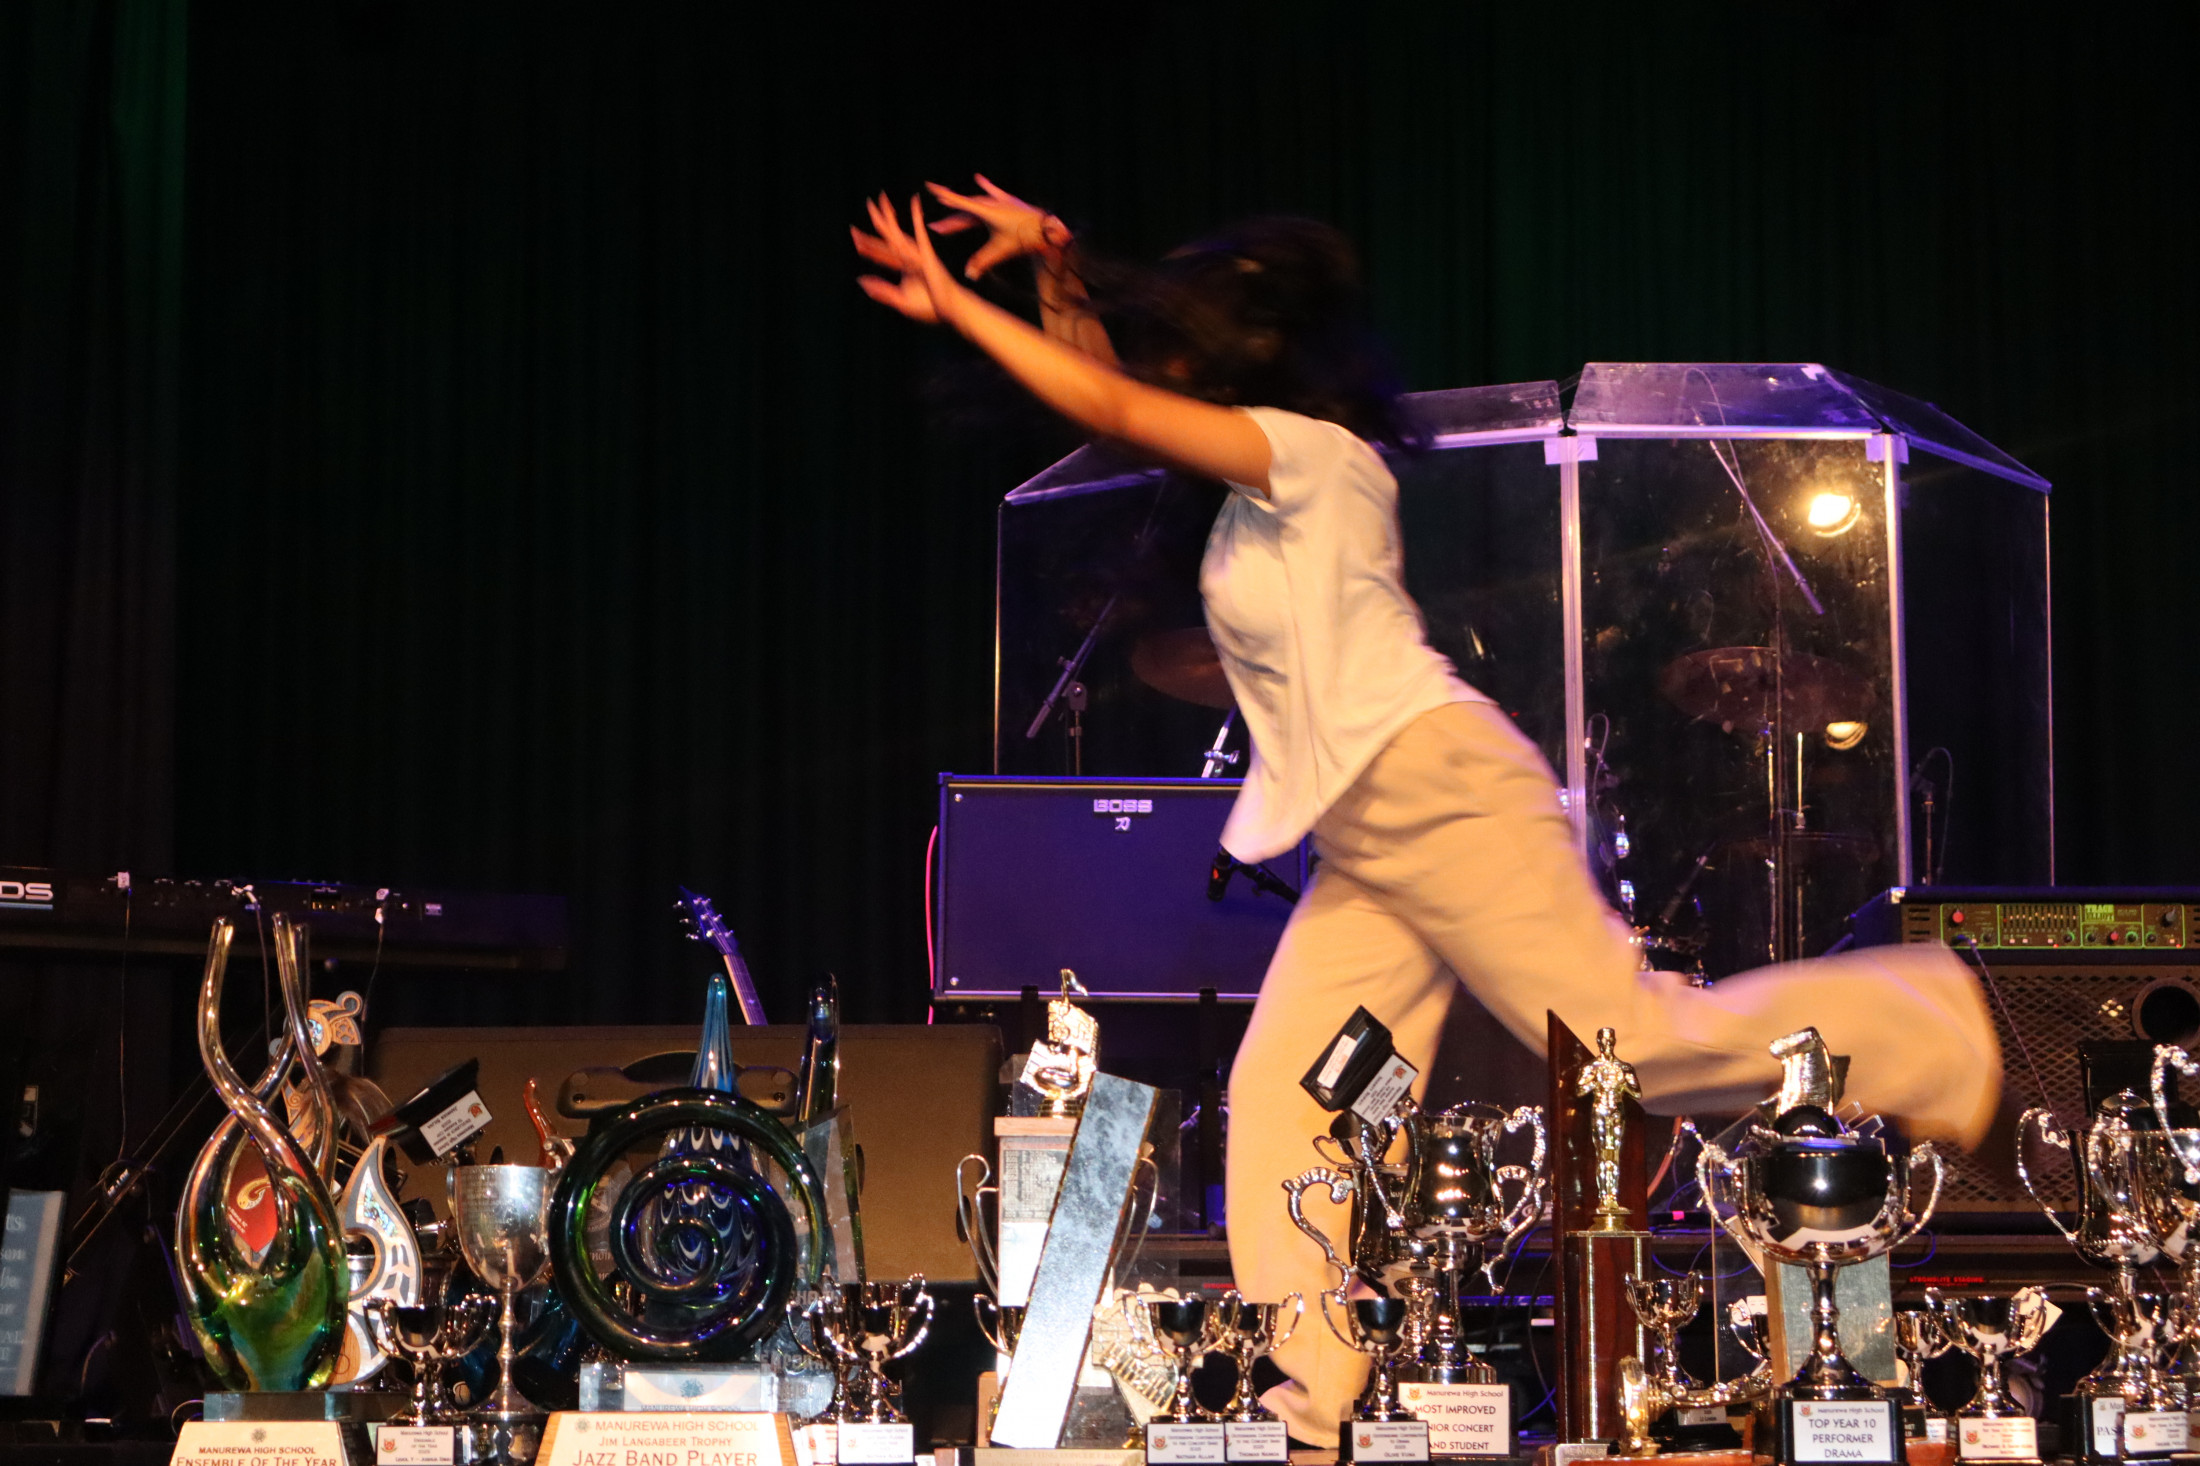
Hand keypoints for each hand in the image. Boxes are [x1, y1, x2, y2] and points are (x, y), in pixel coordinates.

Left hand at [852, 192, 962, 325]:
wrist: (950, 310)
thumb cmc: (930, 308)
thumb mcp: (900, 301)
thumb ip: (882, 290)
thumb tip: (861, 280)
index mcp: (905, 266)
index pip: (882, 252)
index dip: (868, 244)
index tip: (855, 236)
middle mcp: (910, 256)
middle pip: (889, 237)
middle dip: (878, 221)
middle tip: (868, 202)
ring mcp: (918, 255)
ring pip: (899, 233)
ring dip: (890, 216)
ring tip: (882, 199)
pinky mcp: (928, 255)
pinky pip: (921, 235)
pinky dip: (917, 219)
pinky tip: (915, 202)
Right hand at [925, 174, 1070, 280]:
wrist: (1047, 229)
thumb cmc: (1024, 239)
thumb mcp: (1001, 251)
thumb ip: (983, 262)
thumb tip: (968, 275)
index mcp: (986, 212)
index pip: (960, 203)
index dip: (944, 196)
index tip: (930, 188)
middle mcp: (990, 203)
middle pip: (965, 210)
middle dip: (950, 220)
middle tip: (936, 228)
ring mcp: (1000, 201)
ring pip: (976, 203)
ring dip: (962, 207)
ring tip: (949, 206)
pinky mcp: (1009, 201)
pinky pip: (994, 192)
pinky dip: (986, 186)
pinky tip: (978, 178)